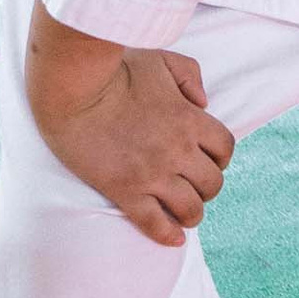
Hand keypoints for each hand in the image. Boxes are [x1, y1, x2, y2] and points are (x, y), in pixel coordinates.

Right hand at [26, 7, 232, 246]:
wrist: (73, 88)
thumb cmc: (114, 69)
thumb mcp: (161, 59)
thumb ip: (190, 76)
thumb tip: (203, 103)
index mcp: (189, 120)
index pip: (225, 148)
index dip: (220, 157)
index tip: (209, 159)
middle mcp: (177, 151)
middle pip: (212, 183)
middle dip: (207, 185)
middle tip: (192, 184)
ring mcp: (152, 174)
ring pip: (191, 209)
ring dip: (192, 212)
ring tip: (184, 212)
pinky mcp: (125, 190)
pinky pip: (155, 224)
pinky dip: (168, 235)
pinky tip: (174, 238)